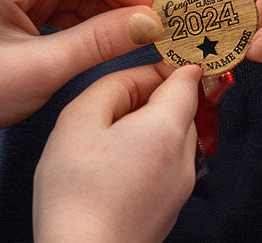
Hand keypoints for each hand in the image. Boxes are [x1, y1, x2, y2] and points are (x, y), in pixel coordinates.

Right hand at [33, 64, 200, 242]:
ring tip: (105, 144)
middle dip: (149, 96)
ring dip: (147, 126)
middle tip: (109, 108)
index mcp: (167, 129)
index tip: (148, 54)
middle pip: (179, 105)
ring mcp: (181, 186)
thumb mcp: (78, 120)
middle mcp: (184, 157)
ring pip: (172, 135)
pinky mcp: (170, 208)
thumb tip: (138, 79)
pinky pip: (166, 163)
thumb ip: (113, 85)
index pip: (186, 76)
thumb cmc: (75, 197)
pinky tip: (112, 171)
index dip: (166, 62)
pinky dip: (146, 155)